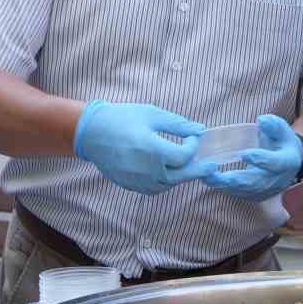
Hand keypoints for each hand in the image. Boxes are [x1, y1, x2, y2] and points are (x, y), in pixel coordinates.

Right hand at [72, 100, 211, 194]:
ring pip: (169, 184)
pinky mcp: (130, 185)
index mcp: (154, 150)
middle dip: (198, 170)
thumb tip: (200, 130)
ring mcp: (138, 180)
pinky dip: (166, 181)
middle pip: (181, 176)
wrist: (91, 133)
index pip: (184, 156)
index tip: (193, 137)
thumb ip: (178, 124)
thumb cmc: (122, 119)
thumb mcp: (152, 114)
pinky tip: (169, 171)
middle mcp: (147, 169)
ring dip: (181, 176)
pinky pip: (155, 188)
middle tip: (211, 166)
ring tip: (188, 165)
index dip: (193, 147)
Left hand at [202, 114, 302, 200]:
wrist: (288, 165)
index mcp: (286, 162)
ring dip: (223, 184)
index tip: (243, 154)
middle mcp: (275, 180)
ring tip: (206, 175)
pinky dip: (222, 187)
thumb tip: (262, 120)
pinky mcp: (253, 195)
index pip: (273, 163)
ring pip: (243, 190)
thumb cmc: (282, 142)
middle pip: (255, 183)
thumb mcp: (282, 130)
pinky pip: (237, 193)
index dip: (260, 159)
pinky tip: (207, 178)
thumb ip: (274, 125)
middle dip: (235, 180)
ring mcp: (264, 190)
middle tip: (217, 174)